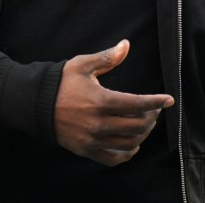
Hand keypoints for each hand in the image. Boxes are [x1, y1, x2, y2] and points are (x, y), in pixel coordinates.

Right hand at [54, 39, 174, 165]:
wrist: (35, 104)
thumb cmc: (61, 82)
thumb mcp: (82, 65)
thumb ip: (107, 57)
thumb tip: (126, 44)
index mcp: (100, 101)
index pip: (137, 104)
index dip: (156, 102)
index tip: (169, 100)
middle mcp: (98, 124)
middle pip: (137, 126)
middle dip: (151, 117)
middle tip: (154, 109)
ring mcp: (92, 140)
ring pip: (129, 143)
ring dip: (142, 134)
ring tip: (145, 123)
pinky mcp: (86, 150)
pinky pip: (113, 159)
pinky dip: (127, 154)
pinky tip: (133, 145)